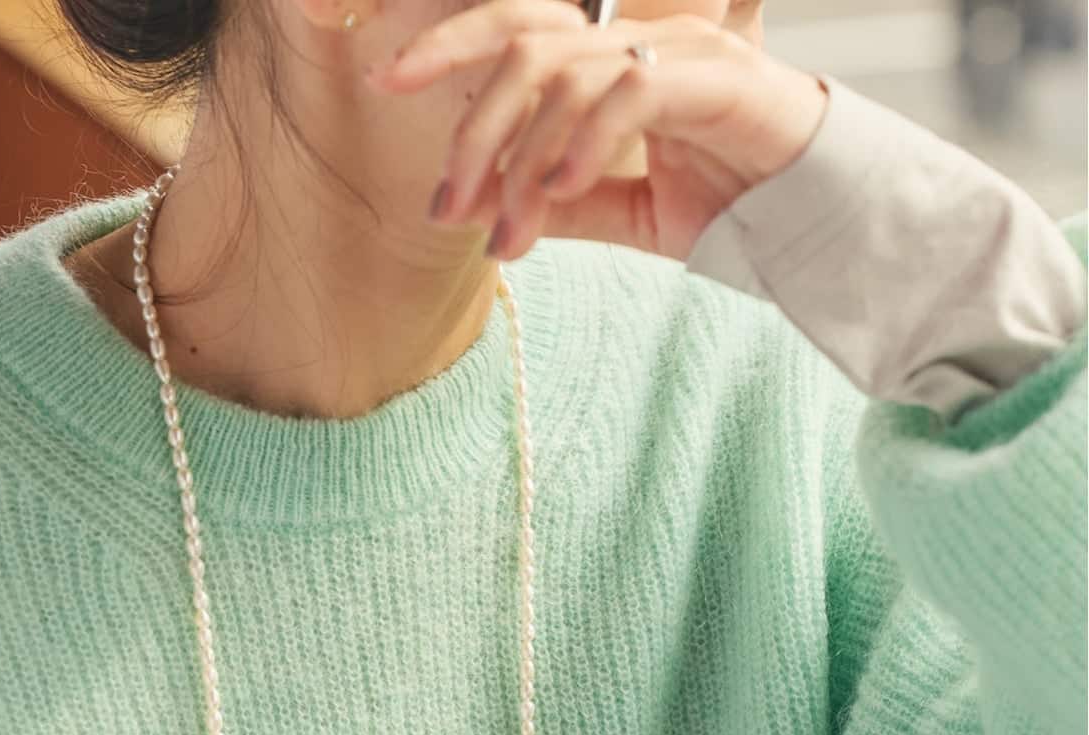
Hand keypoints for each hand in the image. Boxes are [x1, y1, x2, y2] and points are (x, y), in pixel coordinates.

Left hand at [365, 0, 829, 262]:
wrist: (814, 216)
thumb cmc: (728, 201)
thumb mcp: (625, 210)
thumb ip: (564, 203)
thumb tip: (497, 218)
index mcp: (609, 61)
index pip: (515, 34)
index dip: (446, 48)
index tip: (382, 79)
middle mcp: (637, 40)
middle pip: (523, 51)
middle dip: (470, 130)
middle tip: (442, 210)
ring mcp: (676, 51)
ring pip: (564, 82)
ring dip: (521, 166)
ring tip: (506, 238)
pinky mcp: (713, 77)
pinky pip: (627, 95)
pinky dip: (583, 145)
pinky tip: (560, 195)